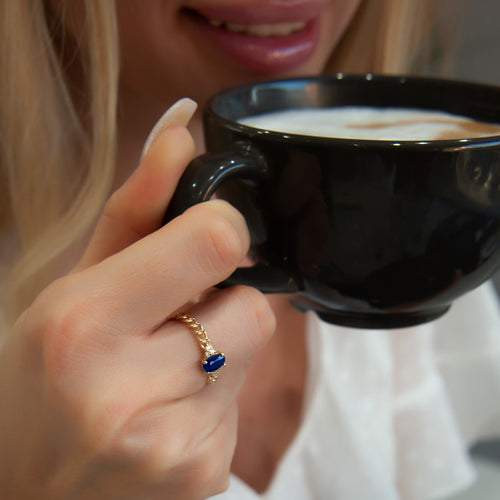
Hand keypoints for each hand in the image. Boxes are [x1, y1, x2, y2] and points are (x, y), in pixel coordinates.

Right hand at [0, 102, 274, 499]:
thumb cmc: (39, 378)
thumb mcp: (72, 283)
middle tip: (167, 324)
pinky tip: (166, 410)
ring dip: (219, 349)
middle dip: (219, 303)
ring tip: (160, 372)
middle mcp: (127, 391)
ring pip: (254, 349)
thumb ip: (136, 204)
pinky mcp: (204, 473)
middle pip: (253, 305)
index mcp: (83, 327)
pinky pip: (243, 402)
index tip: (203, 244)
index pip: (218, 241)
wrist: (26, 487)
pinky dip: (215, 397)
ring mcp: (173, 445)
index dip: (222, 233)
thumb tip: (181, 125)